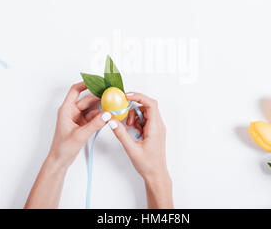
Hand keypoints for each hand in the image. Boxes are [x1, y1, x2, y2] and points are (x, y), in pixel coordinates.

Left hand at [25, 82, 111, 207]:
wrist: (60, 160)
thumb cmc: (62, 147)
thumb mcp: (80, 135)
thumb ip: (94, 124)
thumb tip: (106, 114)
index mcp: (66, 110)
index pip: (75, 90)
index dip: (85, 84)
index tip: (97, 81)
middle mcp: (72, 112)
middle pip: (87, 99)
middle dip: (98, 97)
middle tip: (111, 94)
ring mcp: (77, 118)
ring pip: (91, 108)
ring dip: (101, 107)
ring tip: (112, 105)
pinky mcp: (82, 125)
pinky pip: (93, 116)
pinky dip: (100, 116)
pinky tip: (108, 116)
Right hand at [108, 92, 172, 208]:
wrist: (156, 174)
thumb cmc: (148, 164)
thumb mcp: (131, 149)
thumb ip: (121, 134)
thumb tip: (112, 121)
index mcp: (156, 127)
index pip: (150, 104)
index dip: (139, 97)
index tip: (126, 96)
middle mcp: (158, 125)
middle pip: (147, 106)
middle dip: (134, 108)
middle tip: (124, 115)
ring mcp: (157, 127)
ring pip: (145, 112)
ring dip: (135, 115)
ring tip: (129, 126)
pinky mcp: (154, 131)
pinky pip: (145, 119)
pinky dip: (137, 121)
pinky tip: (133, 130)